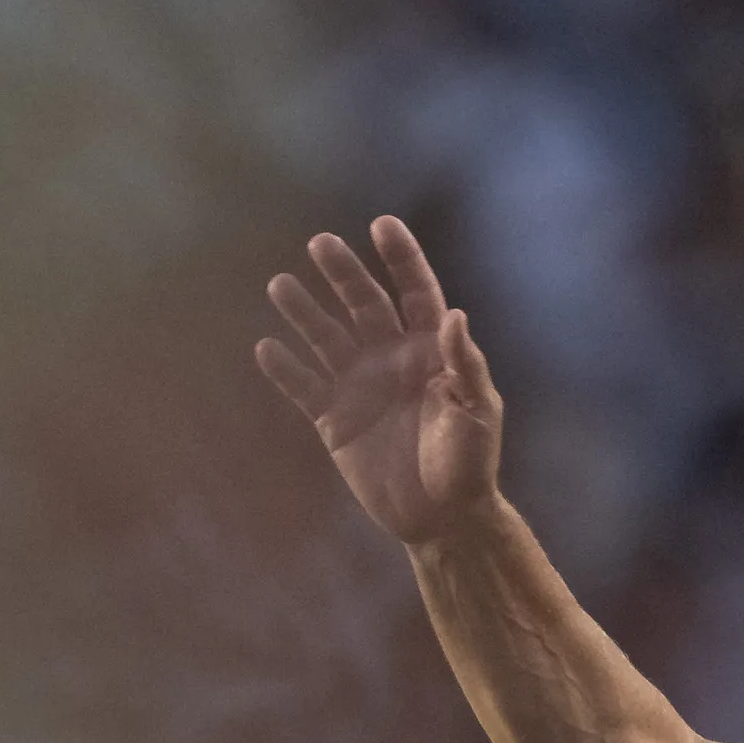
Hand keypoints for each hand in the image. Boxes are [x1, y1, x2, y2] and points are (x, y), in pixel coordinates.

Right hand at [255, 216, 502, 544]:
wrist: (442, 518)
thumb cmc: (469, 464)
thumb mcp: (477, 413)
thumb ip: (464, 364)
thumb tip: (453, 315)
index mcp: (430, 350)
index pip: (414, 291)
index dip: (400, 258)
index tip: (381, 224)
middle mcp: (392, 358)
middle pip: (364, 305)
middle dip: (343, 273)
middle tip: (320, 243)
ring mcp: (361, 387)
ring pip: (327, 339)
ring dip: (305, 312)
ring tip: (280, 285)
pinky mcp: (336, 421)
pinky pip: (305, 388)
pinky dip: (286, 370)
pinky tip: (266, 347)